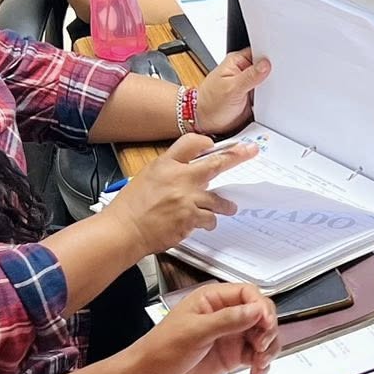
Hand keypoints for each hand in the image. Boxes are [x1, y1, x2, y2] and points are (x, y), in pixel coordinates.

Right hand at [104, 134, 257, 258]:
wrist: (124, 230)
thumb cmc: (131, 207)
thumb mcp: (147, 177)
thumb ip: (171, 171)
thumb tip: (192, 172)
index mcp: (165, 164)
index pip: (192, 142)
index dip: (207, 143)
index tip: (215, 146)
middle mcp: (179, 177)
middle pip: (216, 163)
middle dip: (236, 157)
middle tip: (249, 152)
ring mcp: (187, 198)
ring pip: (217, 199)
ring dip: (224, 205)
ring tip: (229, 208)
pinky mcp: (190, 218)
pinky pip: (210, 218)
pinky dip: (209, 222)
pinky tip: (202, 223)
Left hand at [130, 282, 278, 373]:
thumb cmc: (162, 350)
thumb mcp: (195, 332)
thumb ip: (227, 320)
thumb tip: (255, 310)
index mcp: (212, 299)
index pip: (248, 294)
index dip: (261, 307)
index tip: (265, 323)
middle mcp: (225, 315)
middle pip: (261, 314)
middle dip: (267, 329)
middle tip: (261, 345)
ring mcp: (230, 336)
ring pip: (263, 335)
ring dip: (268, 349)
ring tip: (259, 362)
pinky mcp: (232, 356)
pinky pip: (257, 356)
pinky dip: (262, 364)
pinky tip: (257, 372)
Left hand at [193, 48, 270, 134]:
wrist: (206, 122)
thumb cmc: (210, 104)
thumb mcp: (231, 88)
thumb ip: (250, 76)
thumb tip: (265, 65)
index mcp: (236, 62)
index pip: (257, 51)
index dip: (269, 55)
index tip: (278, 62)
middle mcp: (243, 71)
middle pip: (264, 66)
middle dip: (272, 72)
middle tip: (275, 79)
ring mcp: (249, 84)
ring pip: (267, 81)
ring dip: (270, 86)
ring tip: (269, 91)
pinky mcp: (253, 97)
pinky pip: (266, 94)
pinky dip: (269, 97)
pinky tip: (269, 99)